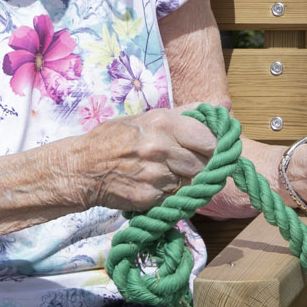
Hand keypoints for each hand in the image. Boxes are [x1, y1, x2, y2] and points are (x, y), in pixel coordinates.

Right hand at [84, 108, 220, 210]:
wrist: (83, 167)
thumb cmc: (116, 138)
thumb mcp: (148, 117)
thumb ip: (188, 114)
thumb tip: (223, 108)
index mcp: (164, 123)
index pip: (209, 140)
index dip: (213, 147)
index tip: (209, 149)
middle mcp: (162, 149)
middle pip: (204, 164)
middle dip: (202, 166)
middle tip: (191, 163)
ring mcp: (156, 175)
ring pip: (191, 182)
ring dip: (188, 181)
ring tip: (172, 173)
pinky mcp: (150, 198)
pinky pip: (175, 197)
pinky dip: (172, 194)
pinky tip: (158, 185)